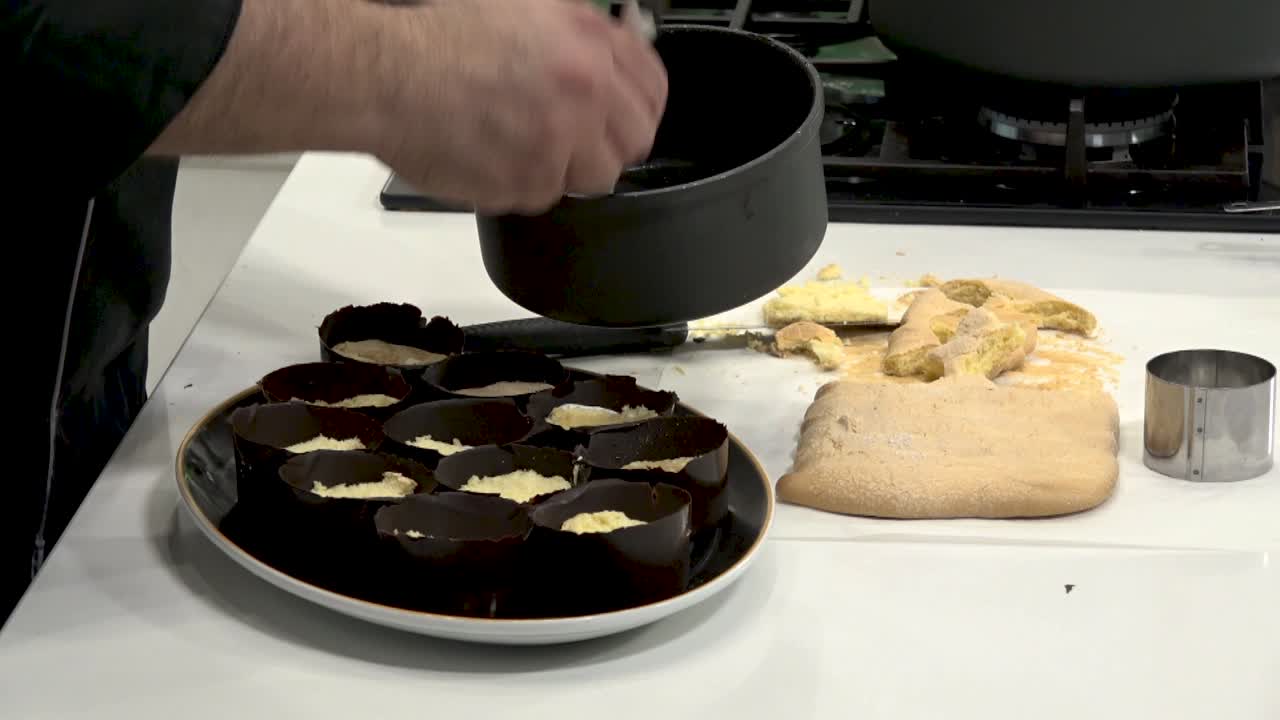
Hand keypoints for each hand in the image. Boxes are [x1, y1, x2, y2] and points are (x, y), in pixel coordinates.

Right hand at [376, 0, 667, 213]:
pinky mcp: (524, 185)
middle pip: (633, 142)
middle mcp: (583, 97)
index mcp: (589, 46)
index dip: (640, 101)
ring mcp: (557, 146)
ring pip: (591, 177)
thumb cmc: (439, 35)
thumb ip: (580, 27)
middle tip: (579, 134)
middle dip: (609, 139)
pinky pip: (542, 195)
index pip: (653, 89)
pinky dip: (522, 181)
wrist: (386, 76)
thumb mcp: (524, 2)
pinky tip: (495, 152)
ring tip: (528, 142)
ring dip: (568, 164)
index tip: (626, 108)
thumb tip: (616, 39)